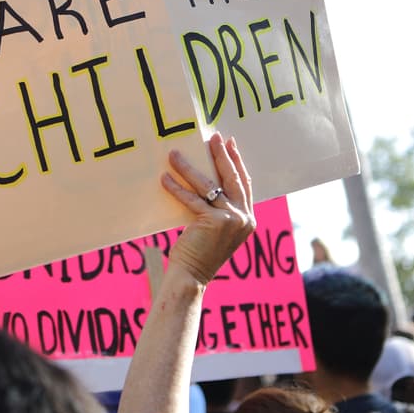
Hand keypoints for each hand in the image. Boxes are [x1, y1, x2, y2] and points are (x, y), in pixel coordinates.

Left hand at [162, 133, 254, 284]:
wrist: (194, 276)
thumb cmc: (201, 252)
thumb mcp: (218, 228)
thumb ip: (221, 209)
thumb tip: (207, 181)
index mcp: (248, 218)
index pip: (244, 183)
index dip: (237, 162)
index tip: (230, 143)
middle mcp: (244, 217)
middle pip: (232, 178)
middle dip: (221, 155)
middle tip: (213, 136)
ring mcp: (231, 219)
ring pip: (208, 185)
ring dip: (189, 167)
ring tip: (175, 154)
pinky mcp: (214, 221)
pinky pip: (192, 199)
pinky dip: (176, 187)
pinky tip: (165, 178)